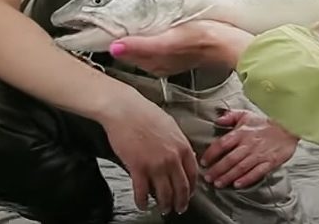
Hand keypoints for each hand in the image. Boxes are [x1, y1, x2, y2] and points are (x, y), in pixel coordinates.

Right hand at [98, 92, 198, 214]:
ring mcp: (155, 165)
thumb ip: (179, 143)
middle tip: (179, 208)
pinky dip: (143, 202)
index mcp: (182, 146)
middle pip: (181, 188)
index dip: (191, 189)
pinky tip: (142, 204)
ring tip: (163, 209)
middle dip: (181, 202)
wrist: (125, 110)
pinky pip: (142, 193)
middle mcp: (172, 158)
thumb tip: (186, 155)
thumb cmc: (146, 114)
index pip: (193, 175)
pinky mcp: (138, 169)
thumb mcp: (171, 126)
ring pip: (164, 194)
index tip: (189, 194)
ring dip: (164, 205)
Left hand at [110, 20, 254, 75]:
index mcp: (153, 63)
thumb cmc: (206, 40)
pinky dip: (153, 36)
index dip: (115, 39)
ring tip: (133, 20)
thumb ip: (142, 45)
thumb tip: (116, 47)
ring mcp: (169, 57)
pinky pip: (158, 44)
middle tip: (116, 19)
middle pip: (133, 49)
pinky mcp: (180, 51)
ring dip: (138, 35)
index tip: (105, 27)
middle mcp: (159, 63)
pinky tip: (157, 26)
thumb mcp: (170, 40)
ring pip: (145, 46)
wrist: (232, 44)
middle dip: (124, 37)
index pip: (124, 52)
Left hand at [201, 109, 298, 188]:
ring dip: (228, 176)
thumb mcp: (247, 115)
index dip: (211, 153)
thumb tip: (217, 119)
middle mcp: (249, 144)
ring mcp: (260, 154)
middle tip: (208, 178)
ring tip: (218, 184)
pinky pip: (257, 172)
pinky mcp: (270, 161)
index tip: (203, 162)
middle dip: (217, 170)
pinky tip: (238, 184)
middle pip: (230, 159)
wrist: (289, 126)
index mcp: (242, 132)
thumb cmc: (266, 123)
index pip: (222, 144)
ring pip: (241, 167)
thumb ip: (231, 116)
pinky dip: (247, 179)